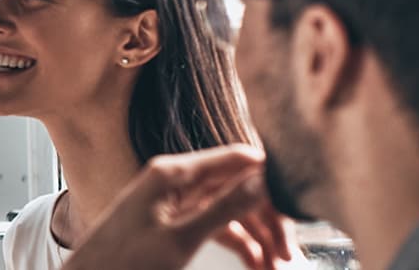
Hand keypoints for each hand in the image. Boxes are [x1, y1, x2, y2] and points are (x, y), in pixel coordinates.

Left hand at [64, 145, 298, 269]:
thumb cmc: (120, 262)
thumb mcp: (179, 239)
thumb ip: (222, 208)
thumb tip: (261, 181)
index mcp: (172, 172)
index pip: (236, 159)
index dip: (270, 179)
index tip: (299, 202)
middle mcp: (174, 180)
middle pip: (238, 187)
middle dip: (267, 219)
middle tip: (288, 252)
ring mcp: (174, 201)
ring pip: (230, 211)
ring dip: (256, 238)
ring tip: (275, 267)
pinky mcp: (173, 222)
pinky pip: (215, 226)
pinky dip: (238, 244)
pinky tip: (257, 264)